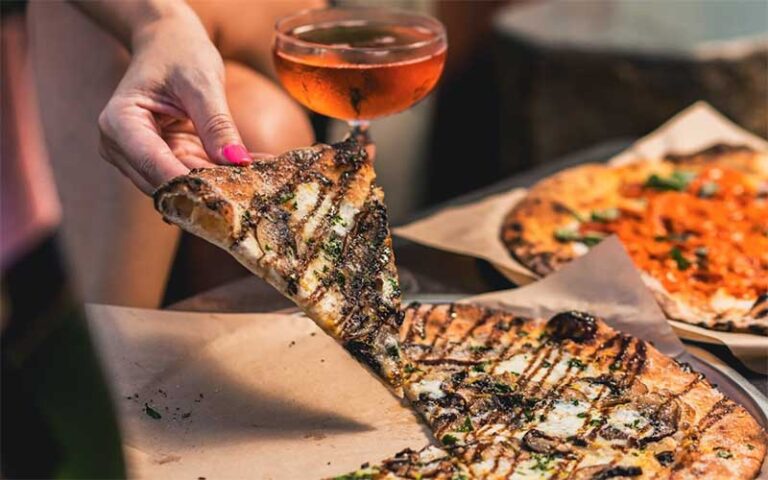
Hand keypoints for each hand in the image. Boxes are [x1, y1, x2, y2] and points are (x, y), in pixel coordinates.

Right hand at [97, 8, 252, 193]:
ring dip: (218, 185)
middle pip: (166, 184)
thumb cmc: (178, 52)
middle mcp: (121, 148)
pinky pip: (193, 177)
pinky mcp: (162, 161)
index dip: (191, 184)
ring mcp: (140, 158)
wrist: (167, 43)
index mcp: (120, 123)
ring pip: (181, 187)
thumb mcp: (202, 83)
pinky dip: (220, 176)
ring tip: (261, 179)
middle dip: (209, 189)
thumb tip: (237, 161)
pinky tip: (255, 172)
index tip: (231, 194)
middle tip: (255, 189)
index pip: (155, 166)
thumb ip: (217, 124)